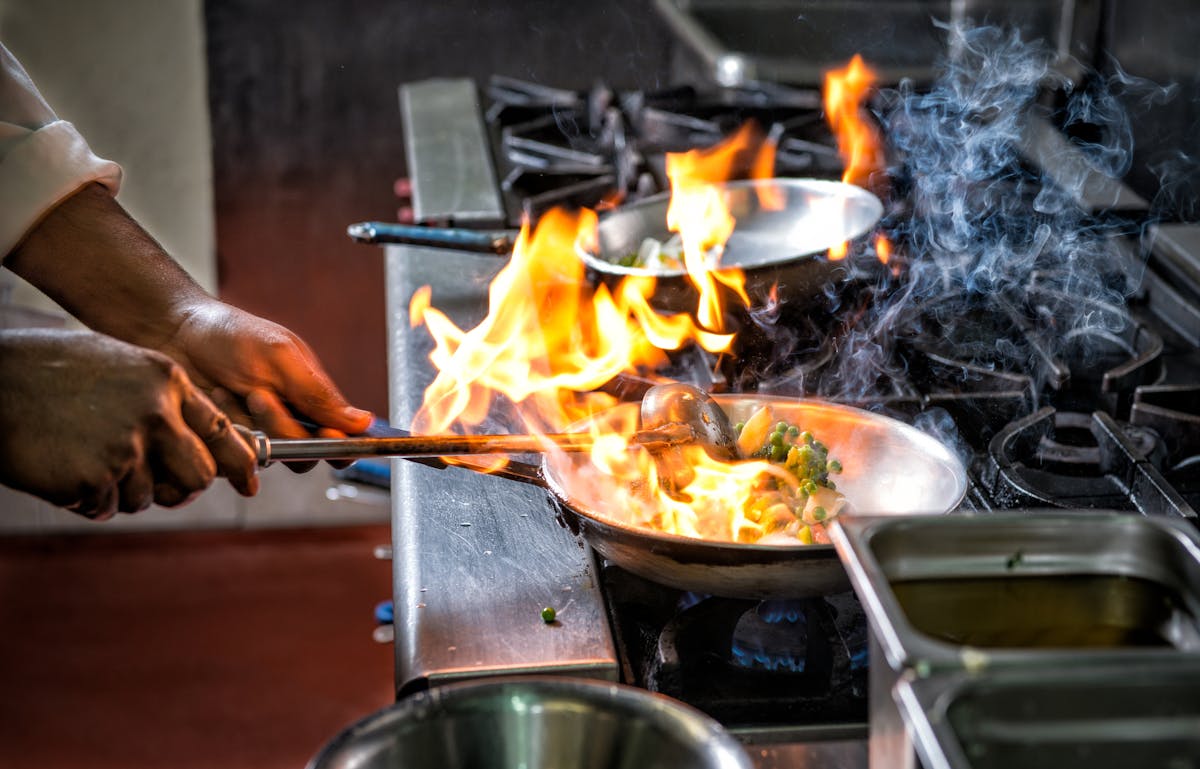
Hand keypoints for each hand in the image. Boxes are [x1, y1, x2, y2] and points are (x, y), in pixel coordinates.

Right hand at [0, 329, 258, 518]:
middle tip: (158, 486)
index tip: (248, 480)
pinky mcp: (96, 478)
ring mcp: (127, 446)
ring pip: (149, 497)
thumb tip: (198, 444)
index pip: (221, 430)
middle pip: (199, 476)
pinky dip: (88, 500)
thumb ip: (161, 400)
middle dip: (182, 488)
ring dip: (121, 491)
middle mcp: (156, 412)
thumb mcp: (120, 366)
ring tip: (84, 458)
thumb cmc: (50, 373)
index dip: (239, 461)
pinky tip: (64, 470)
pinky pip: (108, 508)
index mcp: (166, 380)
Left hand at [154, 299, 372, 469]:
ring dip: (249, 427)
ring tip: (229, 391)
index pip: (342, 440)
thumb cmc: (231, 336)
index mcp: (313, 401)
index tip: (326, 434)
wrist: (172, 333)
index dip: (340, 445)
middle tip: (258, 395)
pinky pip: (232, 461)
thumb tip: (364, 422)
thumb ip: (319, 394)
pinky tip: (212, 403)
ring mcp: (257, 437)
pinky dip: (222, 433)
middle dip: (282, 427)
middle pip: (305, 455)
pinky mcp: (225, 447)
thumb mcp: (282, 357)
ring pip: (269, 458)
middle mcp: (289, 424)